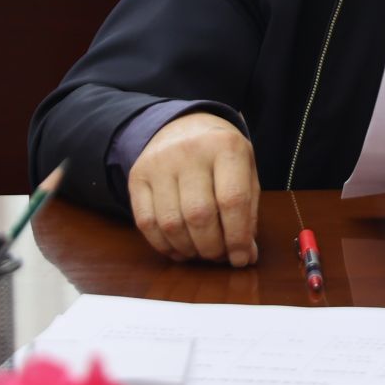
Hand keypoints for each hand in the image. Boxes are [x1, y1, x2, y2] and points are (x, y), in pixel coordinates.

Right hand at [127, 112, 259, 264]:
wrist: (184, 125)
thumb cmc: (221, 156)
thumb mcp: (246, 171)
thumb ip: (248, 212)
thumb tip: (245, 255)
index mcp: (225, 146)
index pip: (232, 200)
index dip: (238, 237)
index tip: (241, 259)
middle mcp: (190, 150)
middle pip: (199, 215)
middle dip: (212, 247)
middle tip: (220, 257)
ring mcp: (159, 162)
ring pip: (170, 223)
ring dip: (188, 249)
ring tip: (201, 253)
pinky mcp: (137, 175)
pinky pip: (145, 222)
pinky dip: (164, 245)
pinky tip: (179, 249)